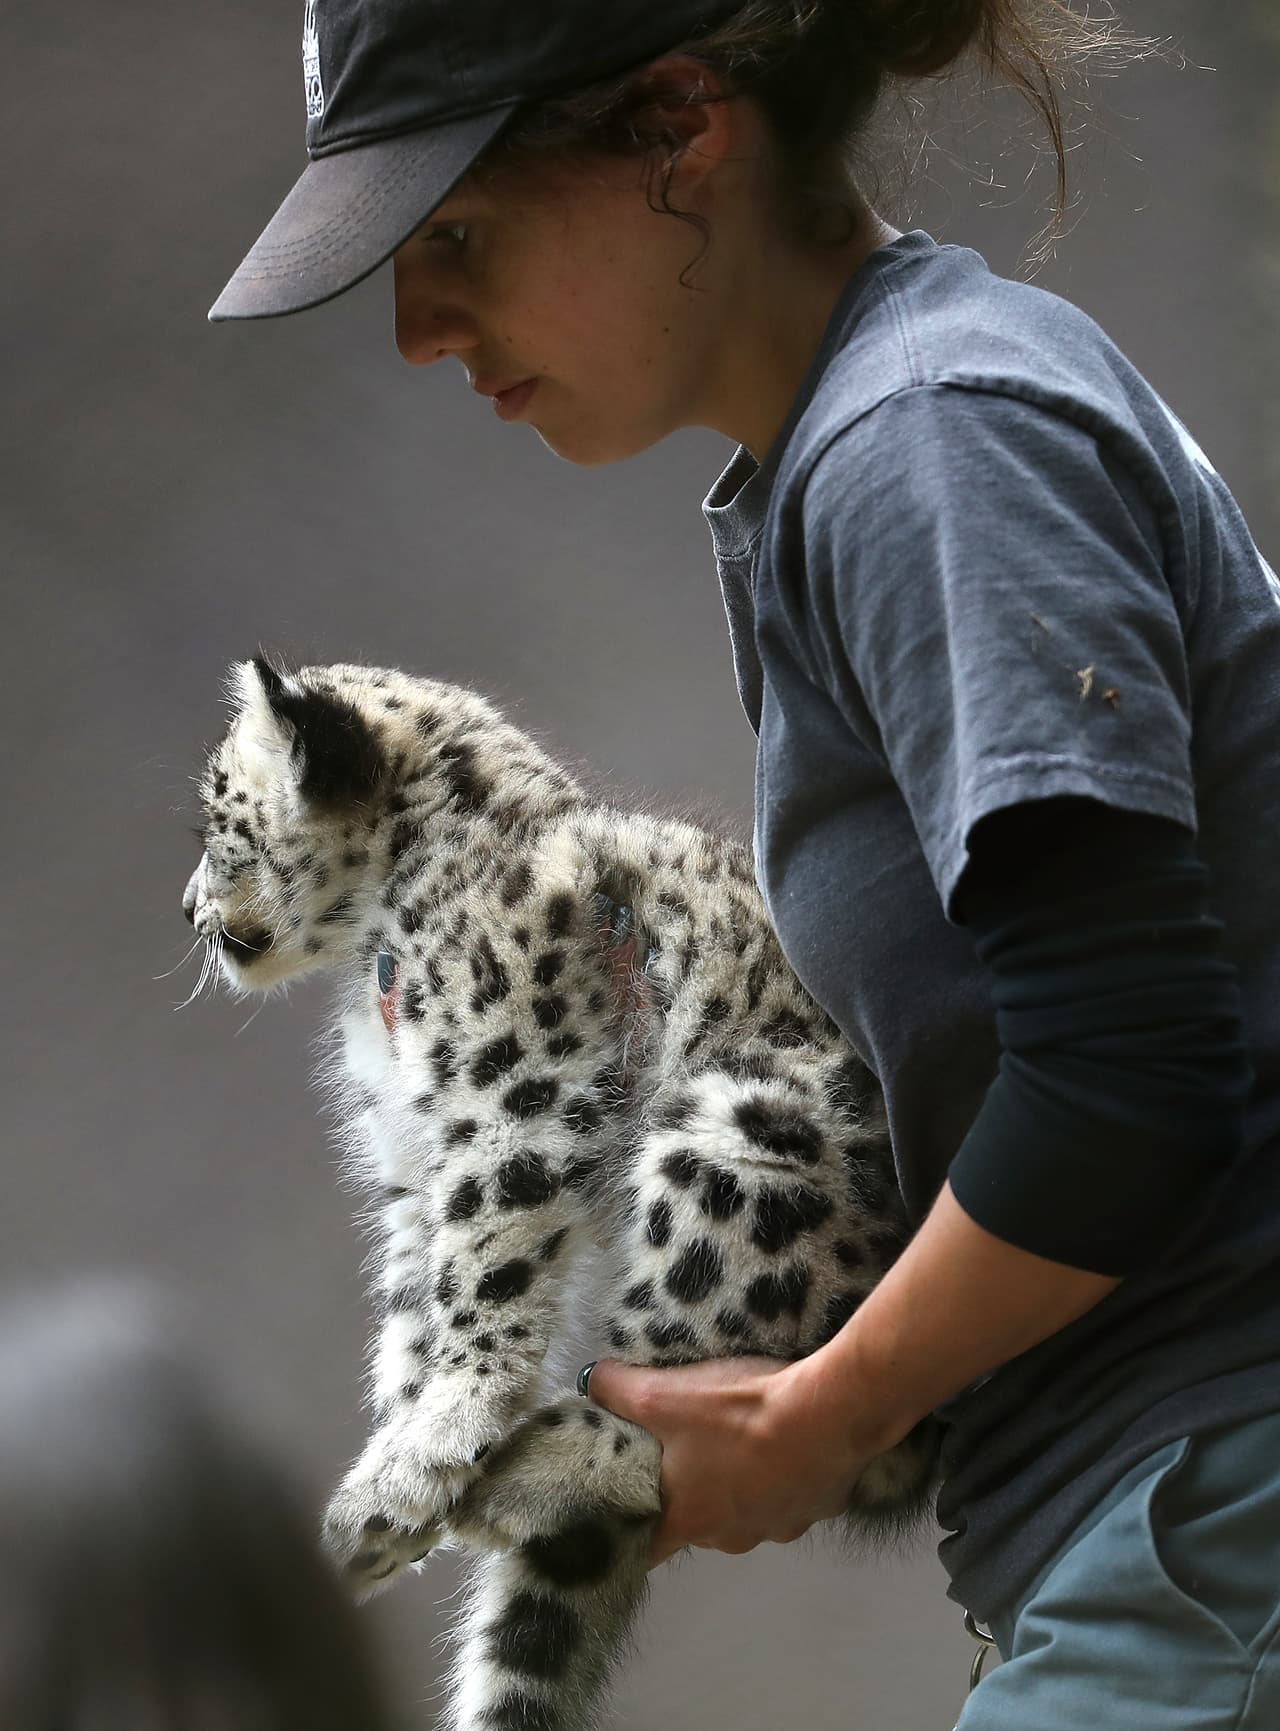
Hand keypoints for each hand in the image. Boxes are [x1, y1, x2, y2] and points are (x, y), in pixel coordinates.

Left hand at [582, 1355, 869, 1565]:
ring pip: (745, 1509)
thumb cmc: (735, 1414)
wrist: (826, 1416)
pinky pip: (789, 1494)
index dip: (632, 1530)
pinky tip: (784, 1439)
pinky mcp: (816, 1509)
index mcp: (690, 1520)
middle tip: (682, 1450)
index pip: (648, 1548)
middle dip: (689, 1492)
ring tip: (738, 1438)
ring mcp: (779, 1526)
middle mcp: (732, 1537)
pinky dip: (782, 1474)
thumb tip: (591, 1382)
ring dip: (739, 1482)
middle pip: (698, 1522)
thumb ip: (618, 1390)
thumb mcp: (662, 1395)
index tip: (621, 1512)